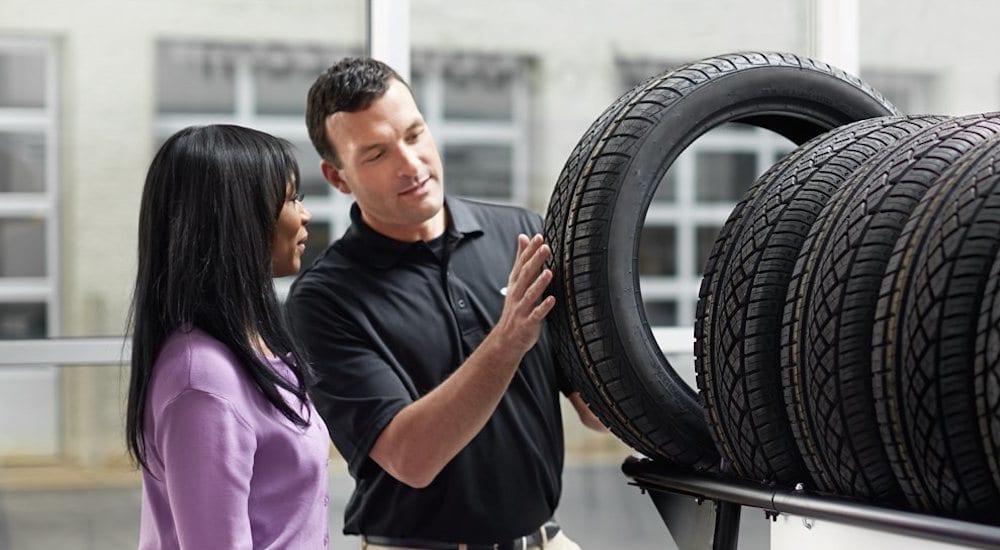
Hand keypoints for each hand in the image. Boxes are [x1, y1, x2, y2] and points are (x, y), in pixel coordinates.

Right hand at [494, 233, 555, 352]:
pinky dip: (543, 307)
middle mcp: (517, 294)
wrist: (506, 338)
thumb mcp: (515, 281)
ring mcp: (522, 309)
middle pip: (526, 275)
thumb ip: (521, 259)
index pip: (521, 264)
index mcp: (515, 284)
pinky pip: (536, 314)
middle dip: (535, 261)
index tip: (538, 237)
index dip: (529, 250)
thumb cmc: (515, 307)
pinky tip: (551, 300)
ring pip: (530, 294)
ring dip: (539, 283)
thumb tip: (523, 237)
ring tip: (548, 272)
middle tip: (545, 248)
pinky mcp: (528, 323)